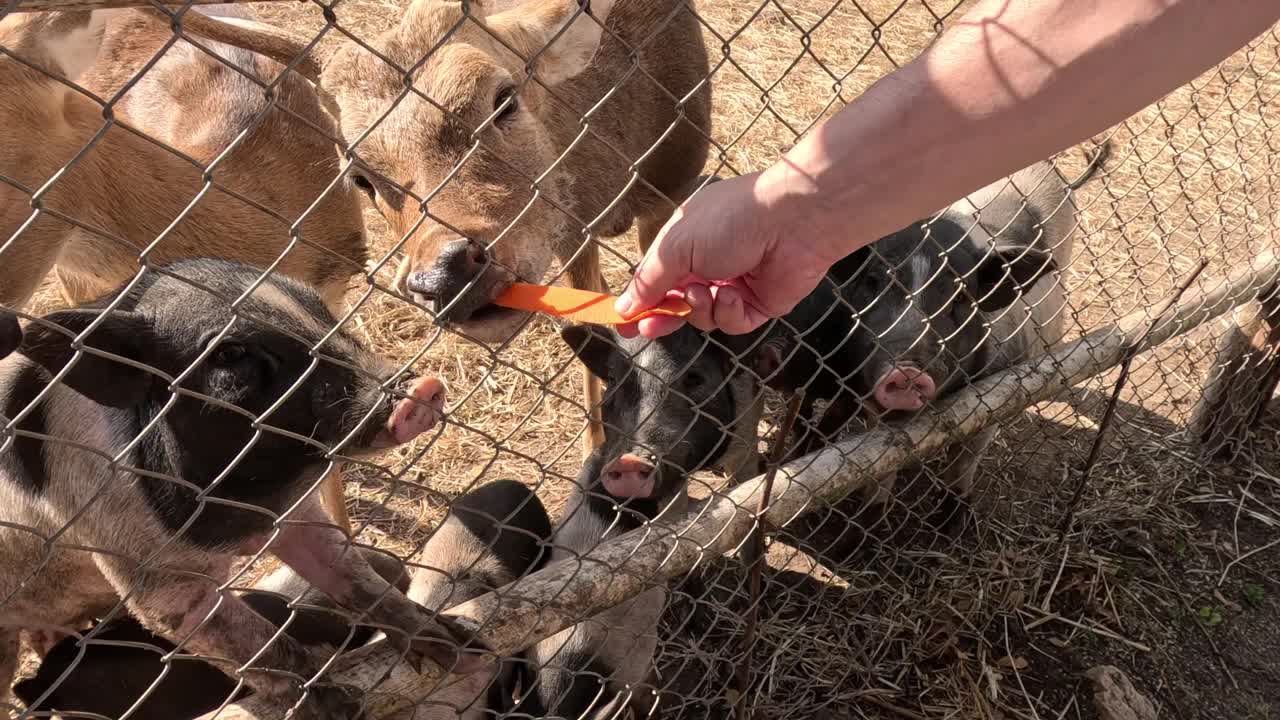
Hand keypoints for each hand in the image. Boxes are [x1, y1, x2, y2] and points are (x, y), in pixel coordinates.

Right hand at [614, 171, 835, 338]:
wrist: (792, 221)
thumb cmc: (731, 219)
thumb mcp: (677, 246)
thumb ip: (649, 280)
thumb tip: (624, 306)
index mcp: (687, 243)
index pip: (656, 279)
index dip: (639, 301)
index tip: (621, 323)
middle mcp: (710, 264)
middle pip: (678, 303)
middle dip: (663, 316)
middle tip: (648, 330)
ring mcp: (735, 285)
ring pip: (703, 316)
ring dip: (699, 308)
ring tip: (704, 291)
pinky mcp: (759, 304)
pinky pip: (732, 322)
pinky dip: (728, 311)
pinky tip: (733, 293)